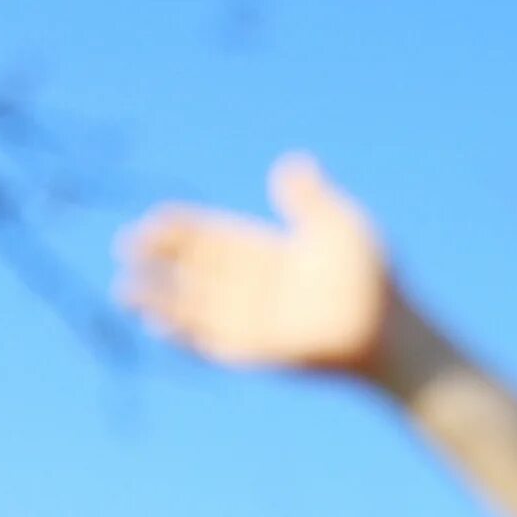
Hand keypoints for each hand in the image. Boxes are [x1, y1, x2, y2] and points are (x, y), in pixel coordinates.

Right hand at [115, 152, 392, 373]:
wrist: (391, 330)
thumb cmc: (373, 278)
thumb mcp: (338, 224)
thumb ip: (308, 198)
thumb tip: (292, 164)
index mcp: (264, 252)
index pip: (207, 237)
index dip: (176, 231)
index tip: (152, 223)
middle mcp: (252, 287)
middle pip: (191, 272)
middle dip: (157, 264)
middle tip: (125, 252)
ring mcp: (254, 321)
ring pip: (193, 309)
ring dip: (159, 301)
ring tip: (125, 292)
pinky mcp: (259, 352)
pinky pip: (213, 344)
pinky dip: (186, 335)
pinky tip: (160, 324)